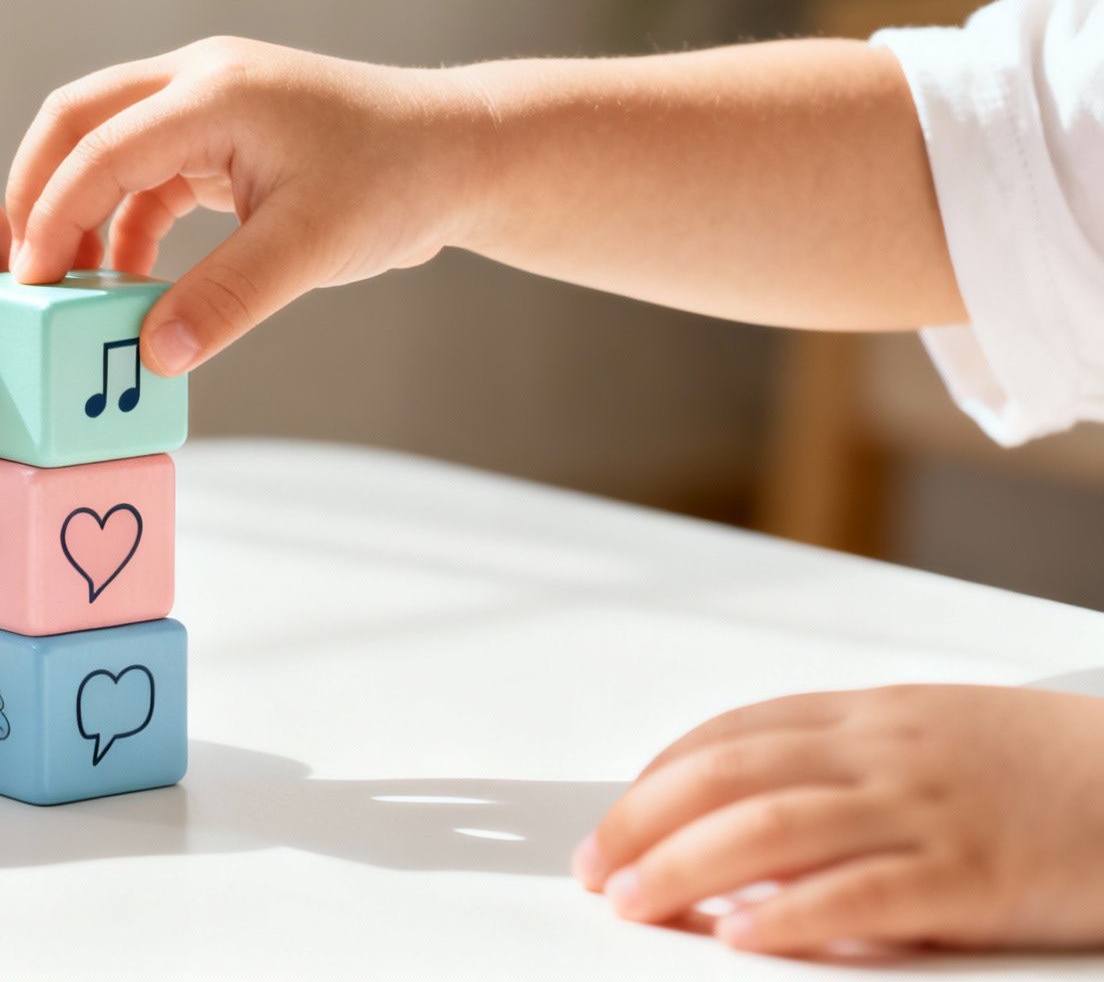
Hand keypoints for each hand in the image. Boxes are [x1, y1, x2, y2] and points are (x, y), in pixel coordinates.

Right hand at [5, 37, 484, 376]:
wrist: (458, 153)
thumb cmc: (397, 182)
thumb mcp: (309, 250)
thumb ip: (225, 302)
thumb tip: (152, 356)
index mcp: (214, 93)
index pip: (100, 148)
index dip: (53, 216)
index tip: (29, 283)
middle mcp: (199, 80)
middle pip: (78, 121)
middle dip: (38, 193)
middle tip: (24, 273)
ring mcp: (206, 101)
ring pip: (104, 144)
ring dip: (81, 211)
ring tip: (73, 288)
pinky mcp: (217, 132)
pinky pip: (144, 171)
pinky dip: (125, 222)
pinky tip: (128, 280)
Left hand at [575, 684, 1103, 955]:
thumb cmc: (1057, 768)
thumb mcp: (941, 740)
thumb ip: (851, 770)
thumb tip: (758, 830)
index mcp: (874, 716)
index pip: (734, 732)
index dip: (659, 777)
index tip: (613, 819)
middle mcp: (886, 752)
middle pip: (731, 774)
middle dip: (646, 822)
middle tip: (596, 869)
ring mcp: (928, 809)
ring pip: (774, 826)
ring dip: (686, 866)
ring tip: (635, 901)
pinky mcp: (974, 874)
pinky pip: (862, 892)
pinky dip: (791, 915)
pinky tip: (741, 937)